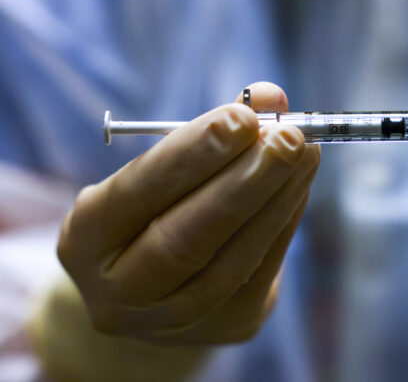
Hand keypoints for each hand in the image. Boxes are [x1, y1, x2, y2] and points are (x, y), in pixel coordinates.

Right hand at [58, 82, 319, 343]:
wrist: (157, 290)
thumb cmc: (157, 210)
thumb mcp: (163, 171)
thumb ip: (213, 131)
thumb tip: (272, 97)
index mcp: (85, 241)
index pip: (139, 192)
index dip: (193, 154)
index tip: (242, 116)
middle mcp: (120, 292)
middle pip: (185, 238)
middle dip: (244, 182)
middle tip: (288, 136)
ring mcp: (173, 320)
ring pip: (232, 260)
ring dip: (277, 199)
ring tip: (305, 152)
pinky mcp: (226, 326)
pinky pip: (262, 270)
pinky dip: (285, 220)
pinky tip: (300, 184)